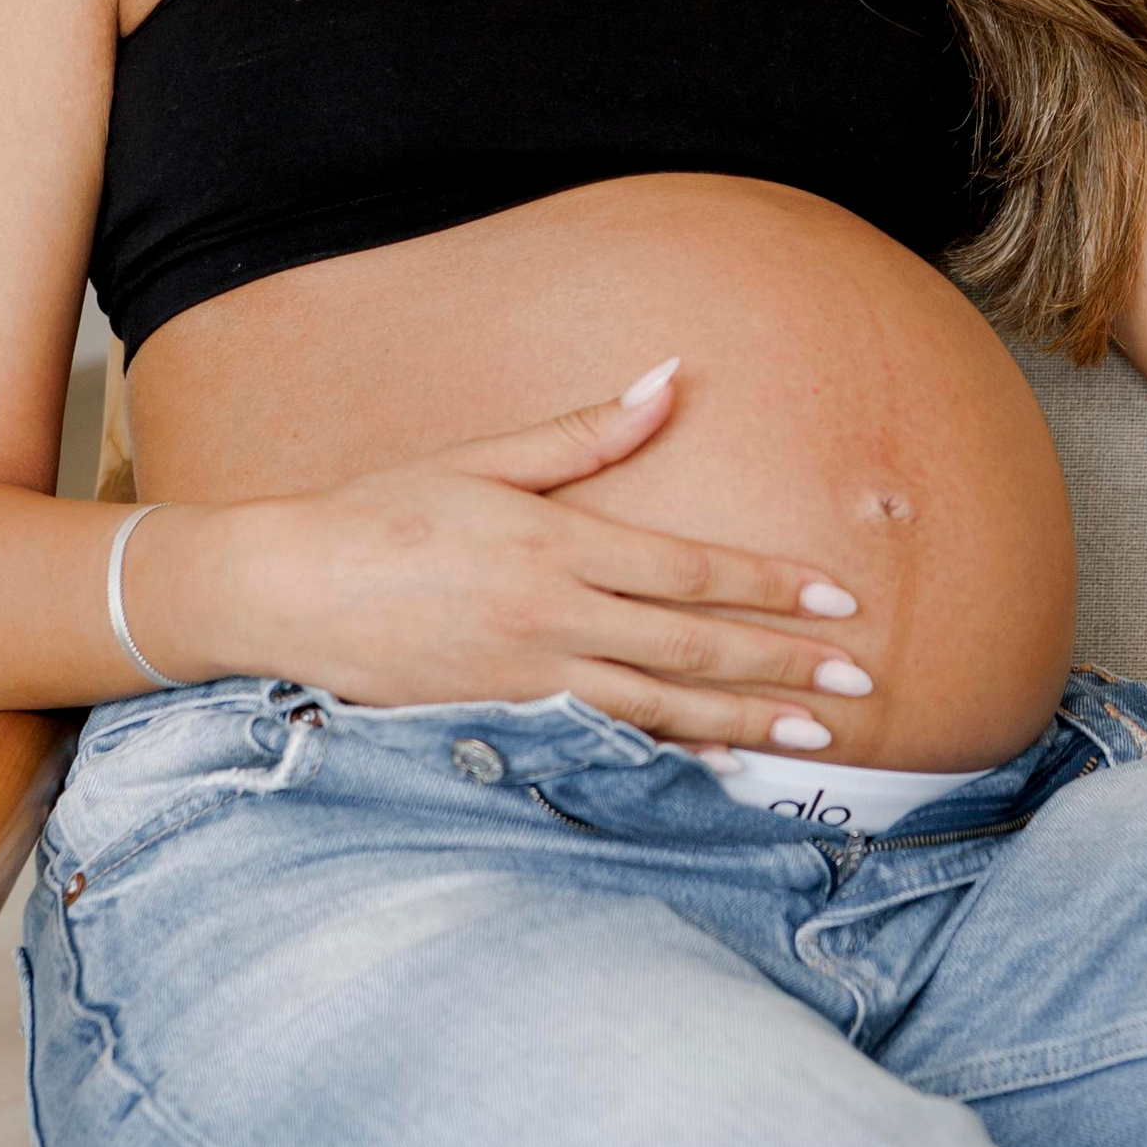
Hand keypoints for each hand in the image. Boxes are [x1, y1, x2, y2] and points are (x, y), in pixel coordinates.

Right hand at [140, 362, 873, 756]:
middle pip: (694, 649)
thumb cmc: (385, 511)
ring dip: (748, 725)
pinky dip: (671, 758)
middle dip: (786, 666)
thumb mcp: (487, 460)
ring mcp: (530, 682)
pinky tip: (723, 769)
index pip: (692, 570)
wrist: (286, 591)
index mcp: (558, 545)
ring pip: (662, 710)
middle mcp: (553, 620)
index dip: (773, 584)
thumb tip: (673, 377)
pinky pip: (607, 743)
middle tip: (861, 681)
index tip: (841, 596)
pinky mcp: (504, 723)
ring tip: (820, 740)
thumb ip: (589, 433)